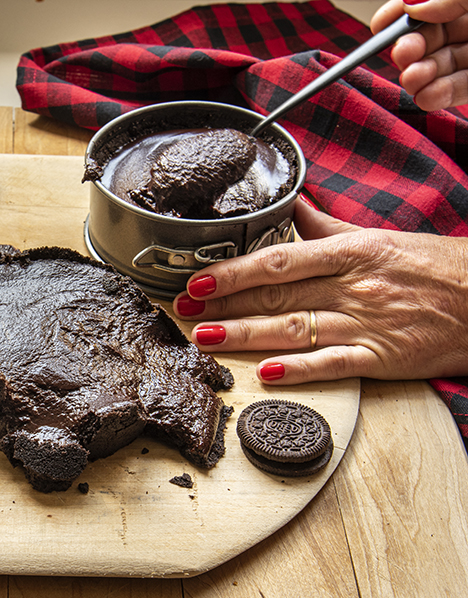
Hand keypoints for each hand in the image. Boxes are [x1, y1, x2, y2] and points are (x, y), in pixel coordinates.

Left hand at [172, 198, 467, 384]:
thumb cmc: (433, 267)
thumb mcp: (378, 237)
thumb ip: (327, 227)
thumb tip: (293, 205)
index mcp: (350, 252)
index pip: (278, 260)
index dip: (233, 271)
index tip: (198, 278)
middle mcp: (352, 287)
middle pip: (276, 296)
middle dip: (224, 304)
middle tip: (182, 310)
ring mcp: (366, 324)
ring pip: (294, 330)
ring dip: (245, 336)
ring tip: (205, 339)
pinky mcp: (383, 358)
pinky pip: (334, 364)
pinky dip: (299, 369)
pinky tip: (266, 374)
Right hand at [372, 0, 467, 109]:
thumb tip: (410, 4)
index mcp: (467, 2)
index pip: (428, 4)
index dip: (401, 14)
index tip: (380, 25)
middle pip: (432, 37)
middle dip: (410, 49)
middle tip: (403, 54)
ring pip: (443, 65)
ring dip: (420, 76)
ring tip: (413, 79)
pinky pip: (462, 89)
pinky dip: (440, 95)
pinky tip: (426, 97)